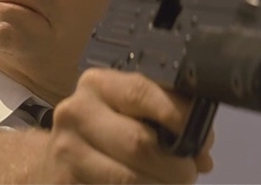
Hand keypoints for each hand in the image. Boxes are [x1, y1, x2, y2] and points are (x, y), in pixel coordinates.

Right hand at [34, 68, 214, 183]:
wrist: (58, 159)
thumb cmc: (107, 130)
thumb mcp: (130, 112)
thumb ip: (168, 118)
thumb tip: (202, 151)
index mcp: (99, 84)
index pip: (141, 93)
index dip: (178, 116)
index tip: (202, 138)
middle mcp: (77, 112)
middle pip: (138, 142)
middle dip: (175, 165)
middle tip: (189, 173)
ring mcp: (66, 152)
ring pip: (127, 178)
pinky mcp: (63, 183)